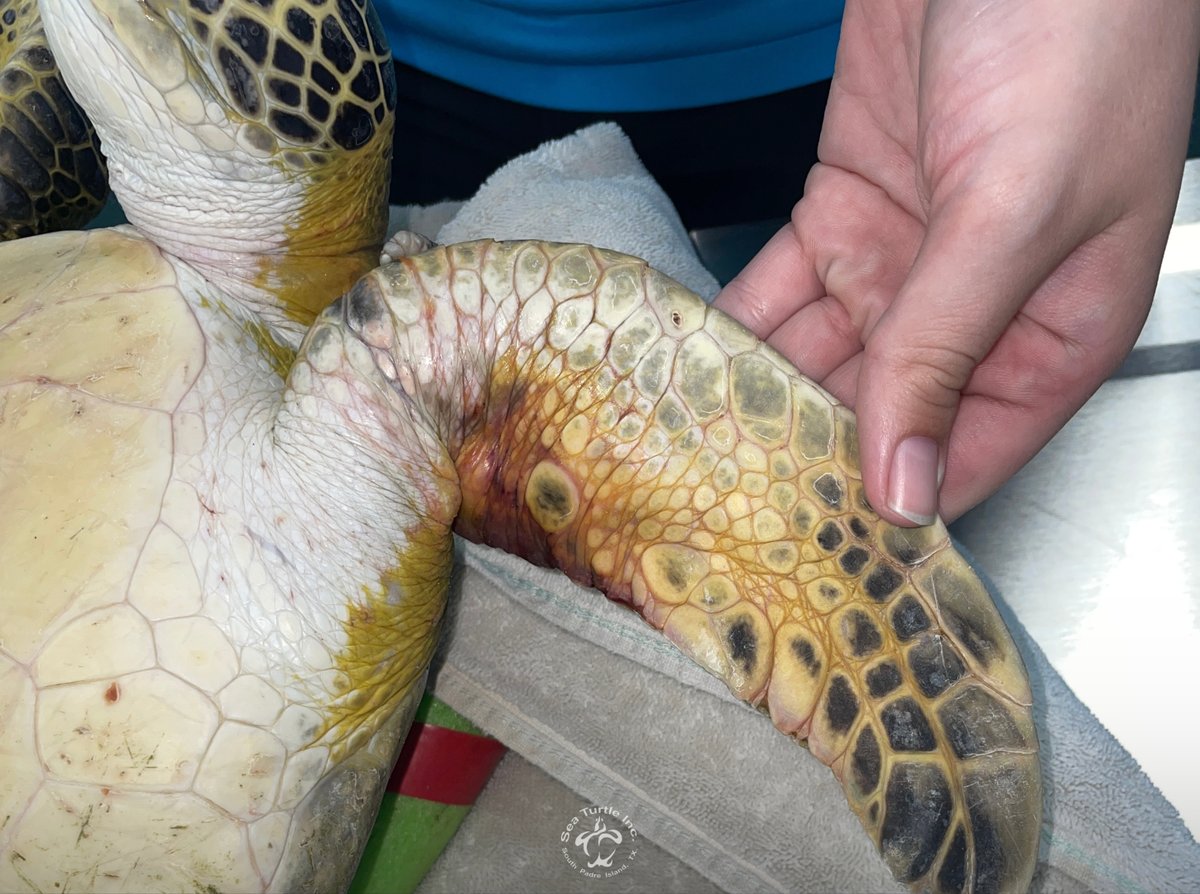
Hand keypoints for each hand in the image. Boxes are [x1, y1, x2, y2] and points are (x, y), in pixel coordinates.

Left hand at [714, 0, 1199, 524]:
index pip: (963, 454)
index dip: (889, 504)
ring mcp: (902, 260)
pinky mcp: (842, 208)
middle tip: (719, 505)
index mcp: (1051, 330)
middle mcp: (973, 308)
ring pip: (817, 356)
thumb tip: (907, 482)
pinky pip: (779, 287)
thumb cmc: (1074, 34)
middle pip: (876, 415)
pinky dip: (735, 323)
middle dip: (803, 456)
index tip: (809, 548)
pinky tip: (687, 364)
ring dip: (756, 397)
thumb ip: (948, 345)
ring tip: (686, 451)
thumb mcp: (1015, 210)